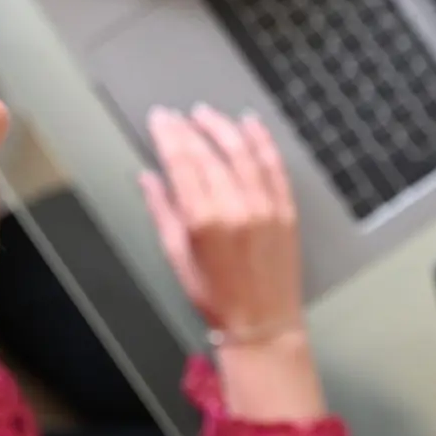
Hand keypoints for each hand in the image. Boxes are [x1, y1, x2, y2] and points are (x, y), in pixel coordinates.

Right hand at [139, 106, 302, 341]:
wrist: (262, 322)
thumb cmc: (214, 296)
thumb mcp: (177, 256)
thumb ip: (162, 211)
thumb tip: (148, 177)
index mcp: (204, 220)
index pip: (182, 163)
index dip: (169, 136)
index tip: (160, 118)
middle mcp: (236, 207)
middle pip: (209, 153)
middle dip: (190, 129)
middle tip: (176, 114)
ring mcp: (266, 206)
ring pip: (243, 152)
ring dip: (223, 127)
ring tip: (206, 113)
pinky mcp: (287, 209)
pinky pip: (274, 165)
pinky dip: (262, 140)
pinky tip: (250, 123)